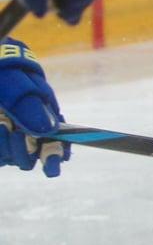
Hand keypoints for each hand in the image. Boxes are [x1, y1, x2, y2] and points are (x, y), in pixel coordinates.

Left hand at [0, 41, 66, 175]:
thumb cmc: (9, 76)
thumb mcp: (21, 87)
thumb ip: (32, 109)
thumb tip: (48, 130)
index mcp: (45, 122)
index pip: (55, 146)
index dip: (54, 157)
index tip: (53, 167)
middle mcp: (28, 135)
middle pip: (28, 159)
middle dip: (22, 149)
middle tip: (16, 131)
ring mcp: (8, 141)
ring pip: (9, 158)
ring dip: (4, 144)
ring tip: (1, 121)